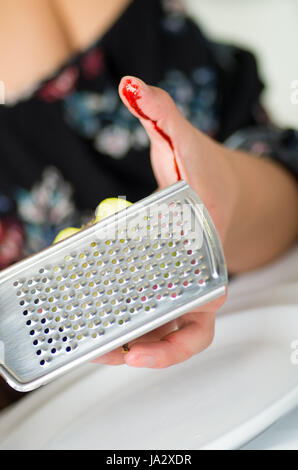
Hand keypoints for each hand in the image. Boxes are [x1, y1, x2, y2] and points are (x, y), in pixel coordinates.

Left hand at [92, 76, 236, 367]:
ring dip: (135, 349)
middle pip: (186, 333)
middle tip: (110, 357)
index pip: (200, 304)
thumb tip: (130, 85)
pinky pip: (153, 317)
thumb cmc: (203, 172)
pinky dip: (130, 329)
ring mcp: (186, 286)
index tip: (138, 352)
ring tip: (94, 350)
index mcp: (210, 253)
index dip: (174, 340)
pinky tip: (98, 327)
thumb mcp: (184, 142)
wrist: (215, 189)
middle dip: (152, 354)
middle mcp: (203, 278)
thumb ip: (162, 114)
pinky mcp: (169, 286)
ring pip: (169, 334)